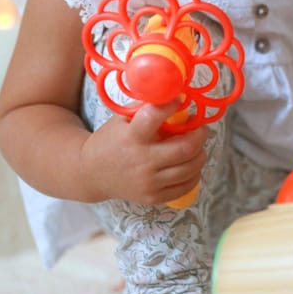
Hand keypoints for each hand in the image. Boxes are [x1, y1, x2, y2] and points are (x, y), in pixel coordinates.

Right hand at [79, 100, 207, 204]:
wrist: (91, 173)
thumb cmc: (111, 141)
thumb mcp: (122, 120)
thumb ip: (146, 110)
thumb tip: (175, 96)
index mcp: (132, 136)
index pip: (155, 116)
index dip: (172, 105)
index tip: (180, 101)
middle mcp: (141, 160)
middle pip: (185, 148)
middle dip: (199, 135)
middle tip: (200, 128)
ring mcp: (148, 182)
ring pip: (190, 168)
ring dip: (200, 154)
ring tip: (197, 146)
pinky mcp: (153, 197)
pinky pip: (185, 186)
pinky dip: (194, 173)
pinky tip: (191, 164)